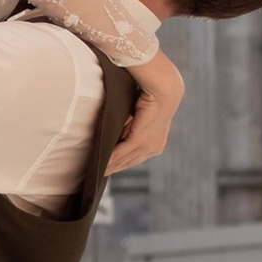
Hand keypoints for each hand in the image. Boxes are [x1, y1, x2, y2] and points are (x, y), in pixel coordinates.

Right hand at [108, 45, 182, 171]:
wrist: (163, 89)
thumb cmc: (152, 97)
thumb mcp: (138, 115)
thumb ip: (129, 126)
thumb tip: (117, 132)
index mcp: (157, 142)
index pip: (136, 156)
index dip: (123, 162)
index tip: (110, 166)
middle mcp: (154, 147)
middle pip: (130, 161)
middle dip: (115, 167)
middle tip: (101, 172)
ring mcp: (147, 145)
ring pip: (125, 160)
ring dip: (111, 165)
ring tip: (99, 170)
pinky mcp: (139, 140)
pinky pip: (121, 152)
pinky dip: (111, 158)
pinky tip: (102, 163)